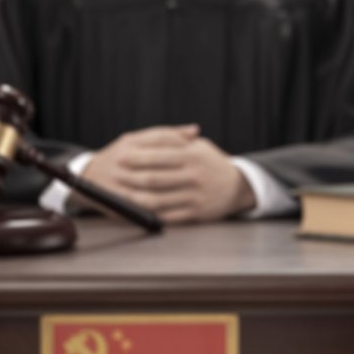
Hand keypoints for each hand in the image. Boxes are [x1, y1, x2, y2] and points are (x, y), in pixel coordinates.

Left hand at [79, 125, 256, 224]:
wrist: (239, 186)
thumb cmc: (213, 164)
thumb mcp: (200, 146)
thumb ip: (177, 140)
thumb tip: (147, 138)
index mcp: (193, 156)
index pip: (158, 156)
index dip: (136, 157)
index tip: (120, 155)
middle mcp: (194, 176)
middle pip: (154, 178)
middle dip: (130, 177)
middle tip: (114, 174)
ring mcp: (195, 196)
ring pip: (158, 199)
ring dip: (135, 198)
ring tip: (121, 194)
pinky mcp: (196, 213)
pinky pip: (168, 215)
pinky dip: (150, 213)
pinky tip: (139, 209)